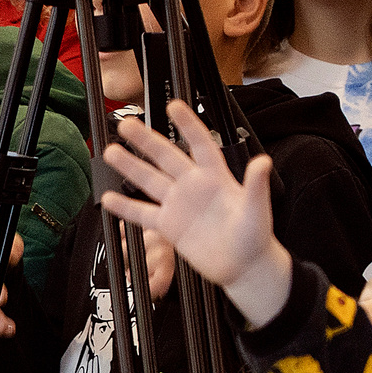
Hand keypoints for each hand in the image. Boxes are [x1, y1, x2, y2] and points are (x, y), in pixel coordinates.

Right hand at [99, 100, 286, 324]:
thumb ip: (256, 185)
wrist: (243, 266)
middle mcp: (194, 186)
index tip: (173, 106)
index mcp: (216, 177)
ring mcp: (178, 205)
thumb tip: (262, 162)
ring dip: (130, 166)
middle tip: (127, 124)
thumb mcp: (258, 209)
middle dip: (146, 140)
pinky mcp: (168, 226)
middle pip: (165, 157)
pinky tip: (109, 198)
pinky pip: (142, 214)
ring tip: (111, 152)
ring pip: (149, 181)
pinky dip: (125, 207)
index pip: (200, 144)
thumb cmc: (255, 237)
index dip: (187, 124)